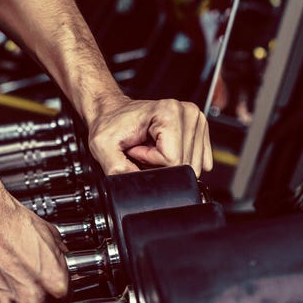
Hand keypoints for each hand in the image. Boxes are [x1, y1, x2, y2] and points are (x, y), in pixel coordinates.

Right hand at [0, 189, 68, 302]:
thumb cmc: (6, 219)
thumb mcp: (47, 232)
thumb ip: (59, 257)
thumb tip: (64, 265)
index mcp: (55, 283)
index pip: (60, 301)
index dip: (49, 293)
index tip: (40, 286)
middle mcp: (32, 298)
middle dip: (26, 296)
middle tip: (13, 277)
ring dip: (3, 299)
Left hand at [85, 97, 212, 175]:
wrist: (112, 113)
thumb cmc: (109, 125)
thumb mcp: (103, 148)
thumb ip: (118, 170)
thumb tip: (135, 189)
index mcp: (169, 112)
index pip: (172, 160)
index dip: (149, 162)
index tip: (135, 149)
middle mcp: (188, 113)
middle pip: (184, 163)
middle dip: (159, 164)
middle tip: (142, 148)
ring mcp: (196, 120)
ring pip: (190, 164)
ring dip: (166, 162)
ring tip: (149, 146)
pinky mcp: (199, 130)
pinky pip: (197, 160)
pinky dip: (177, 160)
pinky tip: (162, 147)